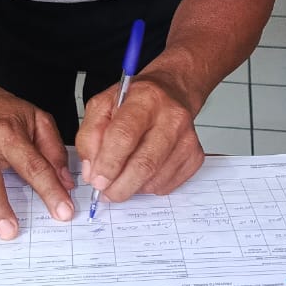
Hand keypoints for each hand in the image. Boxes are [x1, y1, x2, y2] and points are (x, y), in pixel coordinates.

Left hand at [76, 74, 204, 201]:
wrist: (171, 93)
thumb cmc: (136, 101)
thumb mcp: (103, 105)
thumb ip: (90, 136)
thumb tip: (92, 172)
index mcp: (145, 98)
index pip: (125, 135)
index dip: (108, 163)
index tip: (96, 181)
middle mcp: (172, 117)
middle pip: (144, 164)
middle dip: (119, 186)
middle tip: (104, 192)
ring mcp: (187, 139)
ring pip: (154, 179)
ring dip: (131, 188)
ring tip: (120, 178)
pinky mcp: (194, 156)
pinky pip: (166, 185)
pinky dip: (147, 187)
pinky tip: (141, 172)